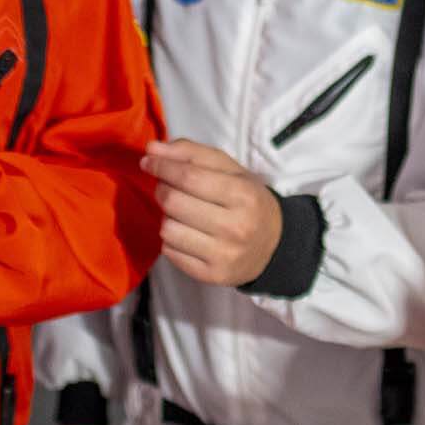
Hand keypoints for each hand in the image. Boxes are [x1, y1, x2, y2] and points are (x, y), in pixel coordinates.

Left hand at [142, 139, 283, 286]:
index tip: (149, 161)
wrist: (275, 245)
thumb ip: (192, 154)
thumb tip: (152, 149)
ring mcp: (224, 255)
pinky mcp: (212, 275)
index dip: (162, 166)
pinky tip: (186, 233)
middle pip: (174, 202)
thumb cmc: (247, 201)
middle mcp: (235, 227)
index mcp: (243, 195)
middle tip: (166, 187)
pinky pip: (170, 253)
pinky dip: (171, 239)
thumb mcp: (230, 170)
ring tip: (181, 213)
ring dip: (167, 217)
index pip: (189, 177)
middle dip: (162, 189)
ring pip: (167, 229)